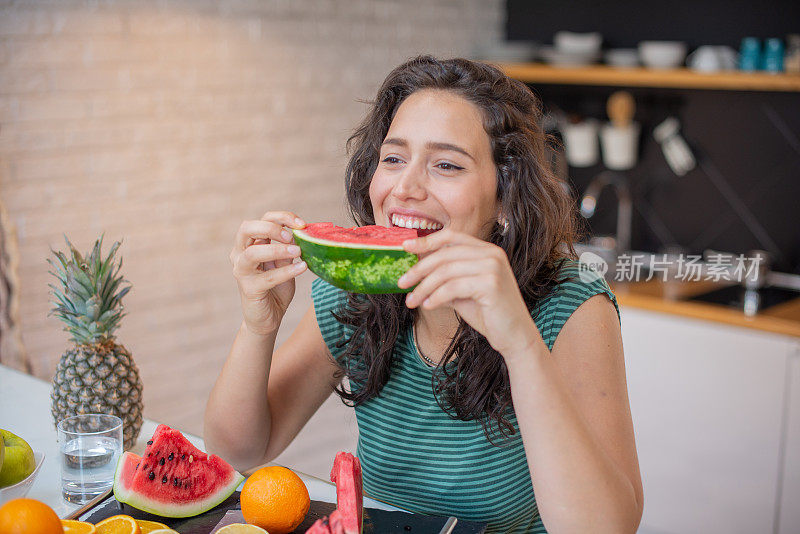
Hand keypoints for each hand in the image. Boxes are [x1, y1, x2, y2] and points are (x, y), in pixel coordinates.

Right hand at [230, 211, 306, 335]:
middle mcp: (240, 254)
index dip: (282, 217)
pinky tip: (302, 268)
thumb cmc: (276, 289)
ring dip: (277, 249)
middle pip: (247, 228)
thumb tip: (301, 233)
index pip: (262, 220)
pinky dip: (286, 271)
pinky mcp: (248, 288)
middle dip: (271, 227)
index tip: (301, 224)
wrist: (268, 319)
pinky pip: (267, 277)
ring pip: (252, 253)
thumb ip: (288, 250)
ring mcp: (241, 271)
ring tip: (298, 252)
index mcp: (250, 243)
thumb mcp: (285, 264)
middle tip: (291, 235)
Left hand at [398, 229, 539, 357]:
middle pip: (444, 255)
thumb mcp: (462, 291)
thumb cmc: (488, 313)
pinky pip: (453, 288)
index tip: (405, 248)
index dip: (426, 241)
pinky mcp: (491, 284)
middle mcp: (492, 254)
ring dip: (424, 288)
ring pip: (445, 272)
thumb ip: (444, 279)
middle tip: (401, 283)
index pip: (451, 236)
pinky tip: (428, 306)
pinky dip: (436, 297)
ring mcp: (493, 267)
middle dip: (418, 270)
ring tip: (411, 301)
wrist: (514, 336)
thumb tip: (414, 273)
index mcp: (486, 250)